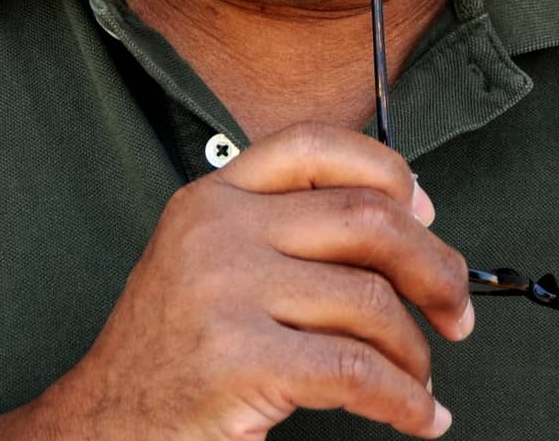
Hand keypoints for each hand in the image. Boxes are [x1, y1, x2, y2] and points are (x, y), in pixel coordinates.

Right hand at [31, 121, 472, 439]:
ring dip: (416, 351)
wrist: (102, 425)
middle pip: (365, 219)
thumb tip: (406, 221)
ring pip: (370, 302)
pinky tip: (418, 418)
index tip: (426, 213)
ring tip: (419, 381)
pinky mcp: (238, 359)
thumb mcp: (212, 263)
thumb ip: (284, 232)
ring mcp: (224, 290)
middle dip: (434, 266)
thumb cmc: (175, 352)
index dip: (386, 170)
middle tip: (456, 310)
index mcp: (214, 196)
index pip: (316, 145)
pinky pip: (357, 372)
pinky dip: (405, 401)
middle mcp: (217, 229)